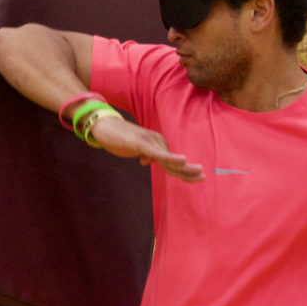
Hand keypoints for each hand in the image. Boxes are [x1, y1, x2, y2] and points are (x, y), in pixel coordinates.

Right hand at [90, 115, 204, 181]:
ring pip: (169, 159)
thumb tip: (146, 161)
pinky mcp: (141, 144)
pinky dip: (171, 158)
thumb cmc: (118, 139)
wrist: (103, 127)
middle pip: (175, 161)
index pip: (173, 161)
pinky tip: (182, 161)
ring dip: (184, 167)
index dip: (185, 171)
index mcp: (156, 144)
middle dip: (189, 171)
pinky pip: (158, 153)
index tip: (198, 178)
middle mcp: (157, 142)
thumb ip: (143, 154)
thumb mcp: (133, 150)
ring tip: (198, 172)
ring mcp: (150, 142)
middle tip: (203, 177)